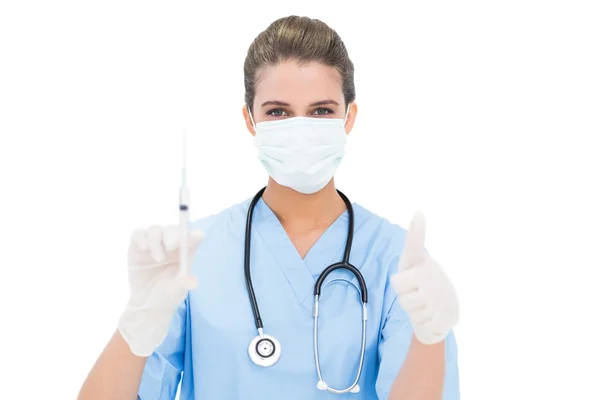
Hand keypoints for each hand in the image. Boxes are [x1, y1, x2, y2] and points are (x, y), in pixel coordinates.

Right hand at [118, 225, 203, 356]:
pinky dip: (141, 238)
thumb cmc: (168, 294)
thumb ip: (183, 284)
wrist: (146, 303)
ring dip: (156, 240)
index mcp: (187, 251)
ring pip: (155, 230)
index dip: (193, 235)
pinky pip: (138, 234)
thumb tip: (193, 282)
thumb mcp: (176, 291)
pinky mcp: (138, 245)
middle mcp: (172, 243)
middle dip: (173, 235)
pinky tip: (144, 248)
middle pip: (174, 230)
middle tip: (172, 246)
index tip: (191, 240)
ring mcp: (155, 243)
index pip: (194, 237)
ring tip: (158, 258)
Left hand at [391, 212, 458, 344]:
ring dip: (410, 308)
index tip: (418, 212)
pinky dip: (420, 321)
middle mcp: (433, 275)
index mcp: (422, 262)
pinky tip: (429, 315)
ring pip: (406, 304)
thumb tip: (419, 212)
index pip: (415, 244)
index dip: (417, 229)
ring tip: (421, 303)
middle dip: (402, 293)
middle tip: (413, 292)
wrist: (445, 313)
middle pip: (397, 286)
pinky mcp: (444, 315)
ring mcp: (439, 295)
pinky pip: (418, 319)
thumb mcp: (412, 264)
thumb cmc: (421, 284)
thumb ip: (412, 244)